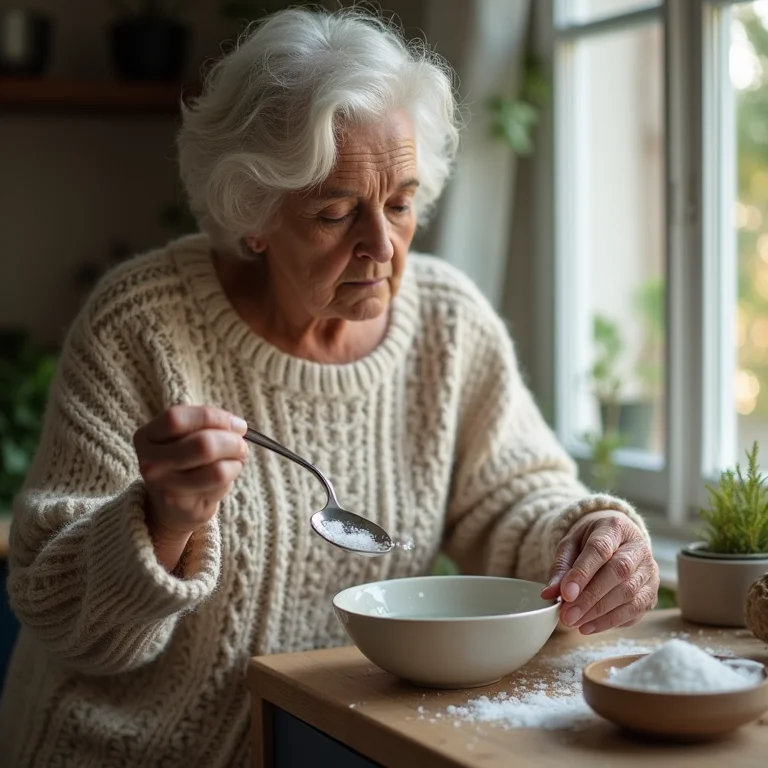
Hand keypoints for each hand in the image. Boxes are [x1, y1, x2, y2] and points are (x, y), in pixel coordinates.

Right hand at [134, 405, 248, 568]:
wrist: (172, 504)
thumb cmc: (184, 460)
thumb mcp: (185, 436)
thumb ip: (206, 424)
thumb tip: (237, 426)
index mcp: (146, 437)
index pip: (176, 418)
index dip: (212, 417)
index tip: (235, 423)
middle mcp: (150, 462)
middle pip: (202, 445)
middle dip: (232, 442)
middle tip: (242, 444)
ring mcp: (165, 487)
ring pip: (217, 470)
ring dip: (236, 462)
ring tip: (236, 460)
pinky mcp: (184, 506)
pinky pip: (220, 487)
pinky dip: (231, 479)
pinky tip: (223, 479)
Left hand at [540, 511, 658, 633]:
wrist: (616, 541)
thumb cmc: (590, 542)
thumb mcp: (570, 545)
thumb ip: (561, 567)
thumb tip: (550, 594)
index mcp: (614, 527)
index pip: (600, 549)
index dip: (583, 573)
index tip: (566, 594)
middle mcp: (638, 547)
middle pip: (618, 572)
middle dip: (590, 597)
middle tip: (567, 615)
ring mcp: (649, 570)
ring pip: (629, 594)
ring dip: (599, 613)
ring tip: (575, 622)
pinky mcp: (652, 591)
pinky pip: (636, 610)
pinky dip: (611, 622)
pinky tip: (589, 626)